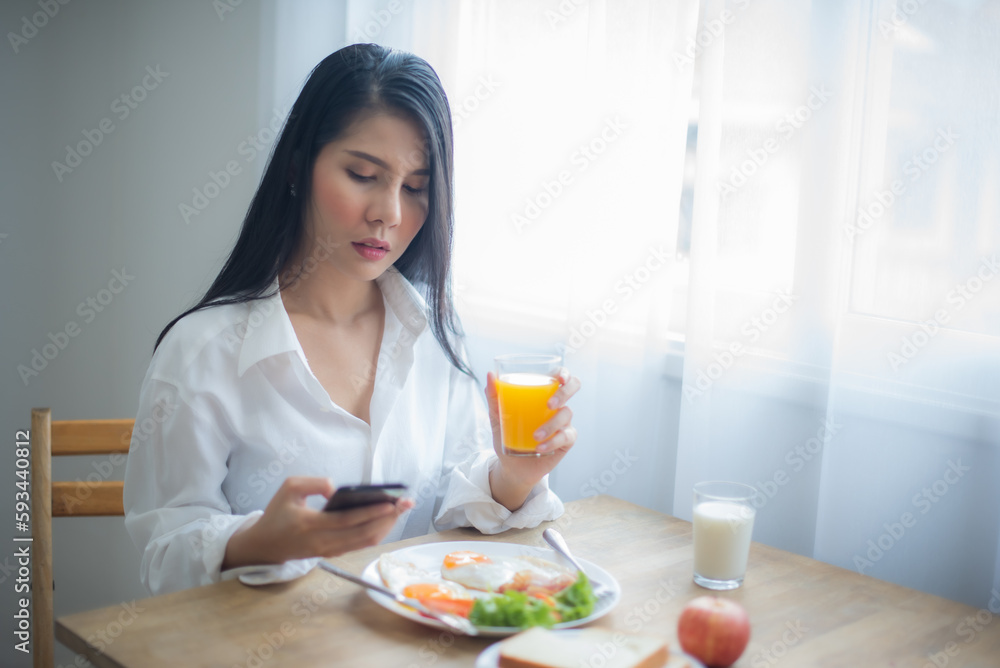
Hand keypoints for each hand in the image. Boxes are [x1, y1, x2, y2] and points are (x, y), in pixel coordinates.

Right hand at [222, 476, 413, 569]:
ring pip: (365, 542)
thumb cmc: (278, 513)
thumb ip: (314, 483)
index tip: (392, 502)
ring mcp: (329, 551)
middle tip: (406, 503)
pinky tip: (388, 520)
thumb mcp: (289, 488)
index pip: (347, 520)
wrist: (265, 545)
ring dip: (386, 526)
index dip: (372, 512)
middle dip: (388, 518)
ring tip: (402, 509)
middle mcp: (323, 542)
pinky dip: (377, 533)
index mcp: (310, 524)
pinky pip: (360, 545)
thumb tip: (338, 488)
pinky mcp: (333, 554)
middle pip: (363, 533)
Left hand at [485, 367, 580, 510]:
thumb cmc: (506, 436)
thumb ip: (494, 397)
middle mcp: (556, 405)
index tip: (558, 378)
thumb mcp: (496, 417)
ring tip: (535, 435)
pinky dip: (552, 441)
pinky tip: (540, 448)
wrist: (511, 466)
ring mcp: (563, 422)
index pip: (559, 376)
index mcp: (542, 393)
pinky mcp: (565, 441)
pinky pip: (566, 437)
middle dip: (564, 393)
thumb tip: (490, 374)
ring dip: (551, 424)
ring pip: (566, 414)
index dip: (564, 373)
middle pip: (572, 388)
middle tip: (549, 404)